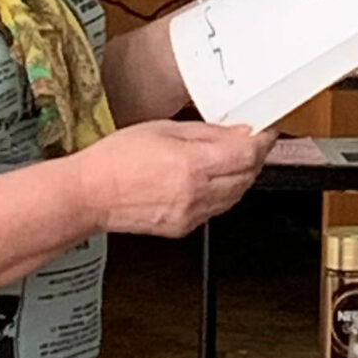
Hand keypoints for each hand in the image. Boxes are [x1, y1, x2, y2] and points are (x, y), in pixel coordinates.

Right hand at [81, 119, 275, 239]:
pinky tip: (212, 179)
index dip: (263, 139)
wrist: (91, 195)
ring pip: (236, 195)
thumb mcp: (164, 129)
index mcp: (192, 165)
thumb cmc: (117, 159)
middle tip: (252, 139)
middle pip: (247, 176)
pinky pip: (218, 209)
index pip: (247, 154)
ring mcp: (192, 215)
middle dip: (255, 156)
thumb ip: (207, 133)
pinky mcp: (184, 228)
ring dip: (243, 175)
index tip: (266, 129)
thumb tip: (238, 132)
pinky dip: (224, 192)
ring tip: (233, 157)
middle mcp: (196, 194)